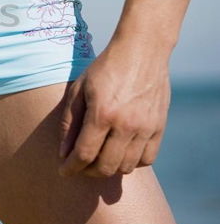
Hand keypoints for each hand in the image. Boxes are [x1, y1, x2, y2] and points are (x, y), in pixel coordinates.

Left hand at [58, 42, 170, 176]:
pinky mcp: (160, 127)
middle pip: (106, 166)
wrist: (141, 51)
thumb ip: (69, 123)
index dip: (71, 167)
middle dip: (87, 171)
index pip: (84, 154)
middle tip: (79, 165)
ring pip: (126, 167)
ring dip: (109, 168)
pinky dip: (132, 162)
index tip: (63, 171)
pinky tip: (120, 152)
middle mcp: (126, 124)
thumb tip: (63, 153)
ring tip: (98, 158)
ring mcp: (146, 127)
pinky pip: (147, 159)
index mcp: (102, 113)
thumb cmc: (104, 68)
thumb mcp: (78, 90)